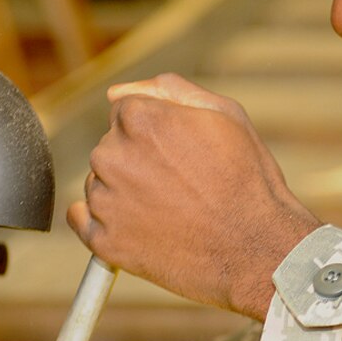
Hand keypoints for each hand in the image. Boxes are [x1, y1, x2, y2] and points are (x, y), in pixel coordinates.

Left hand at [68, 74, 320, 319]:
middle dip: (136, 160)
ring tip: (169, 210)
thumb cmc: (248, 180)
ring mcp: (106, 200)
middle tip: (179, 184)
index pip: (124, 113)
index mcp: (140, 119)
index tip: (179, 154)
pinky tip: (136, 227)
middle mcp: (113, 156)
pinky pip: (82, 221)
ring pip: (99, 183)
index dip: (154, 132)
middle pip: (110, 148)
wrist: (259, 249)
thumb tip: (117, 92)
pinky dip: (102, 222)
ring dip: (123, 191)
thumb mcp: (224, 115)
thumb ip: (169, 91)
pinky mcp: (104, 241)